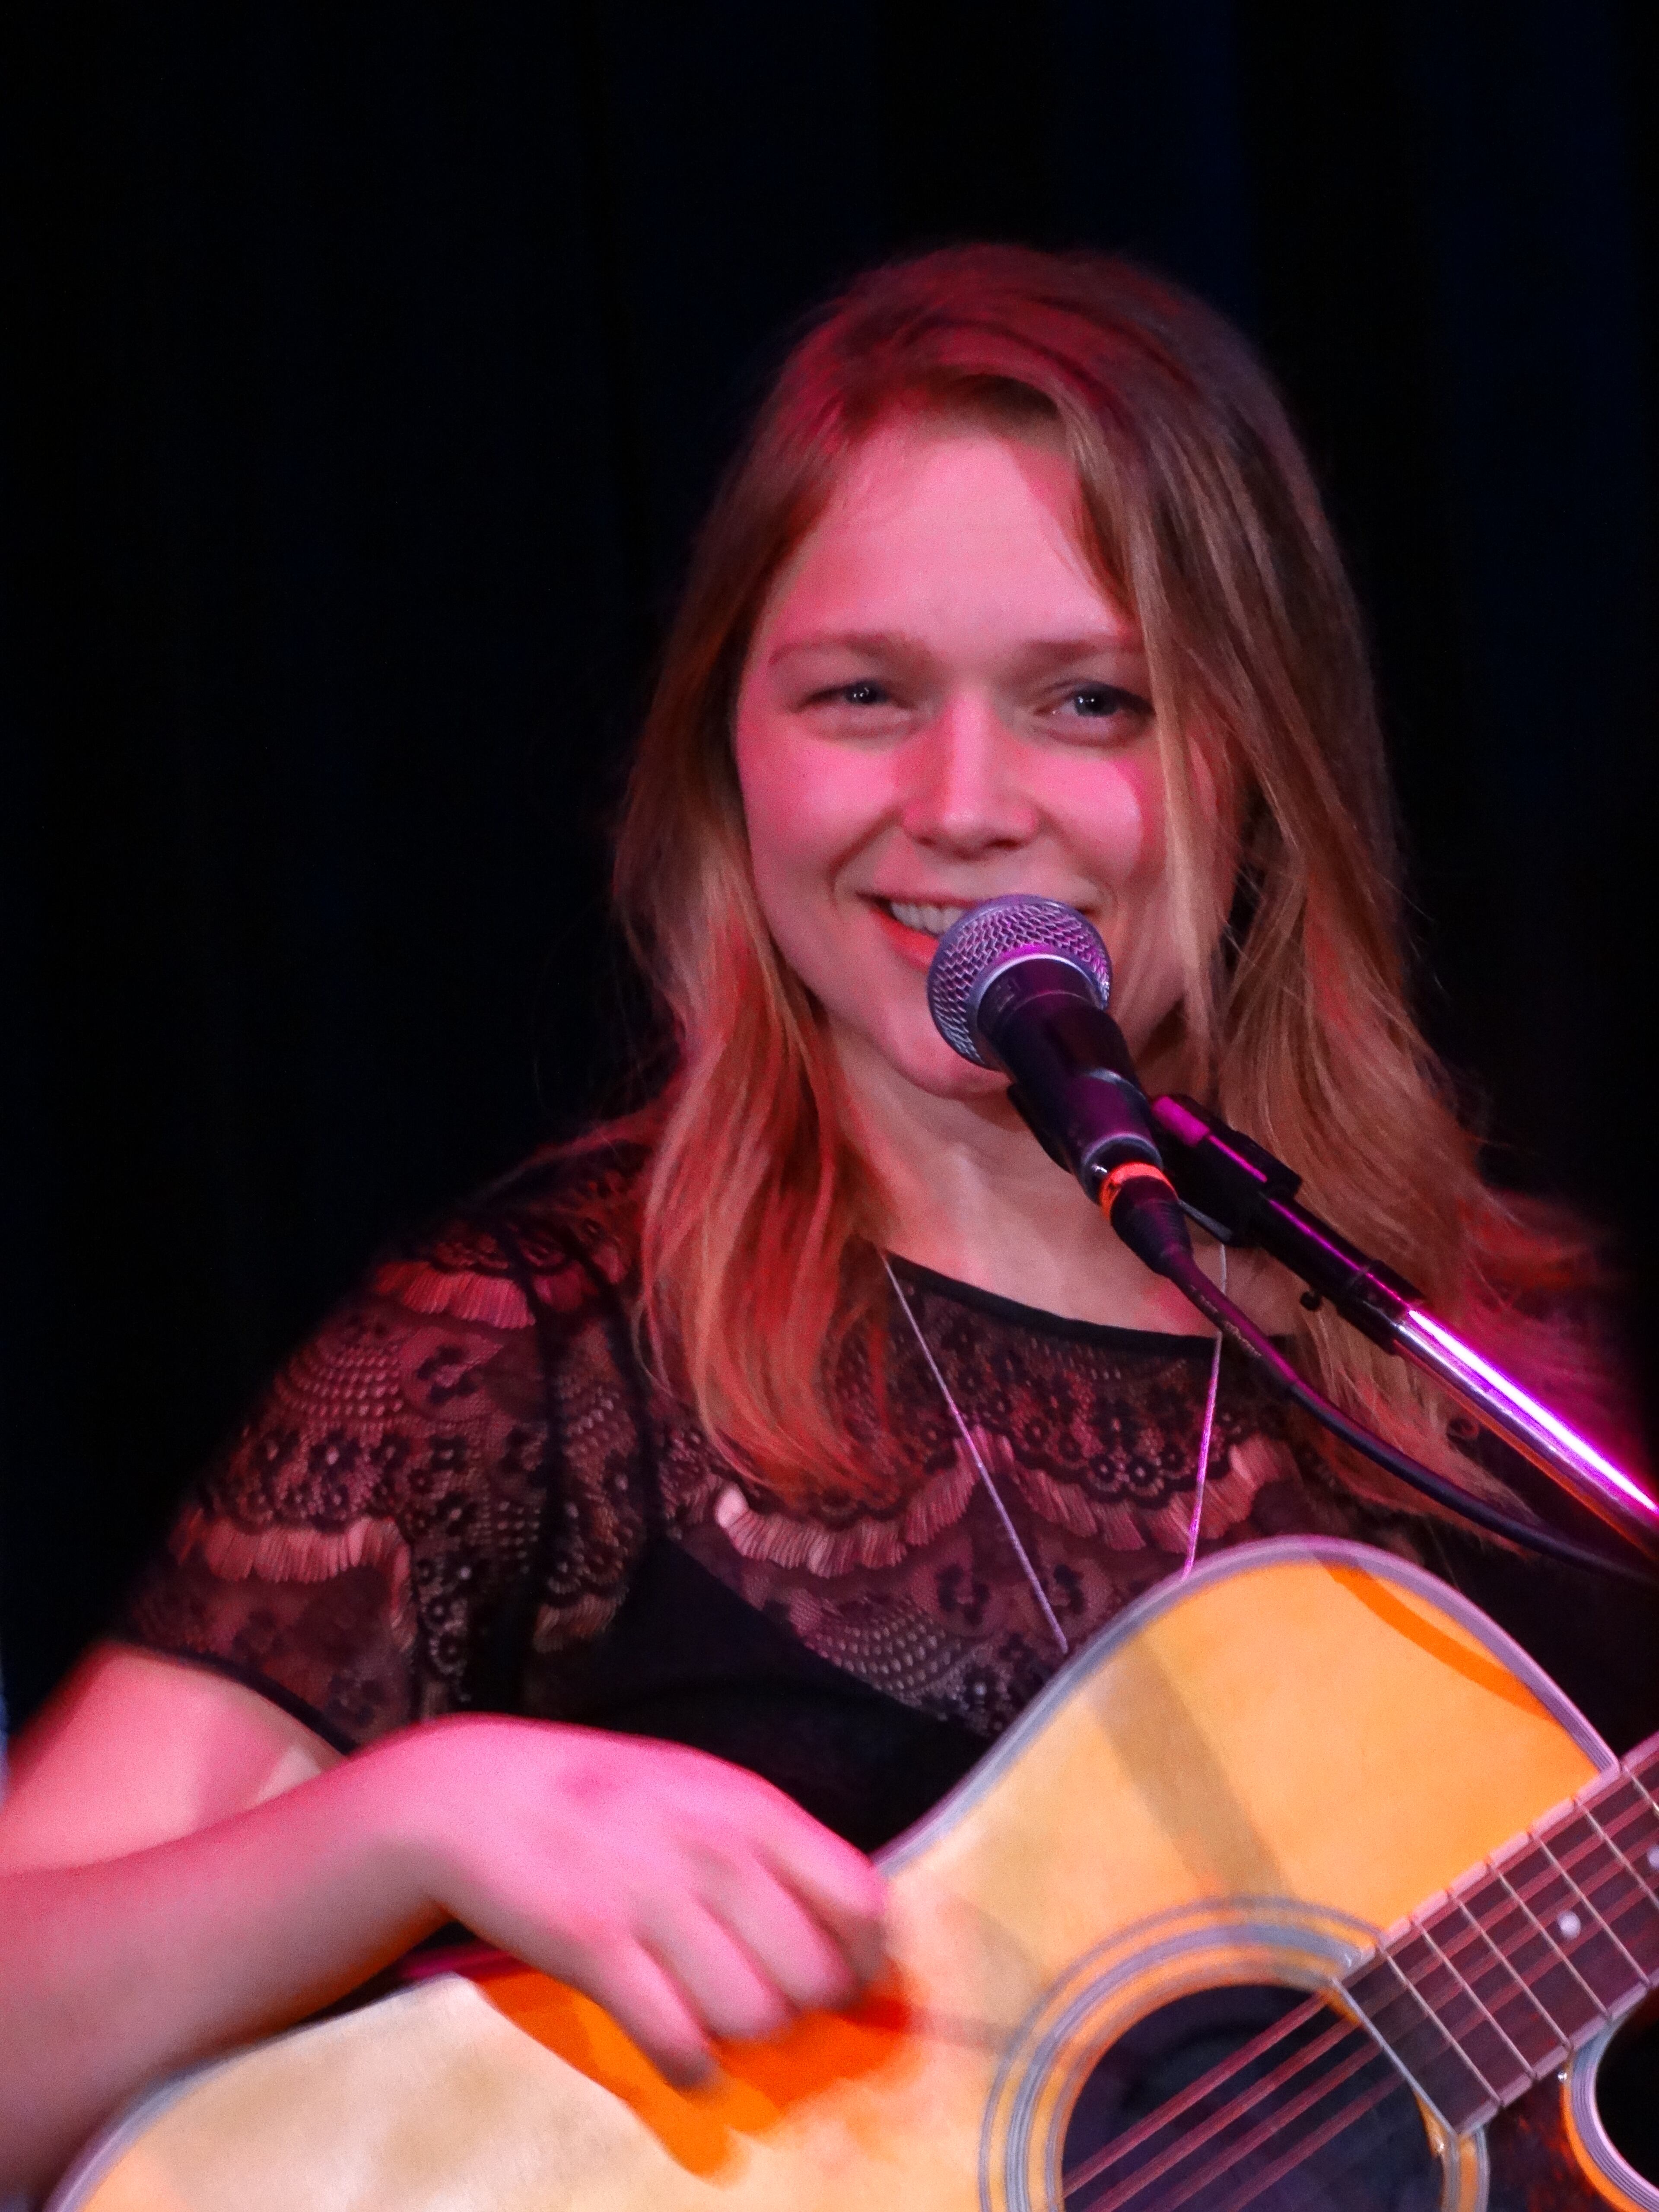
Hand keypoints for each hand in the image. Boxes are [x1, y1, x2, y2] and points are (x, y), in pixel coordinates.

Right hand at [375, 1717, 887, 2084]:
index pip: (861, 1900)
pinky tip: (678, 2046)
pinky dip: (689, 2064)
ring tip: (716, 2016)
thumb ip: (776, 1849)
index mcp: (752, 1809)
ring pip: (753, 2017)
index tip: (843, 1976)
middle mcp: (715, 1850)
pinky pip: (678, 2043)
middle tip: (769, 2000)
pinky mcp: (595, 1947)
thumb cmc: (609, 1798)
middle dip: (802, 2008)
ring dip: (743, 2036)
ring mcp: (653, 1898)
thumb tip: (847, 1929)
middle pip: (814, 1977)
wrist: (482, 1794)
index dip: (865, 1957)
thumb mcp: (707, 1791)